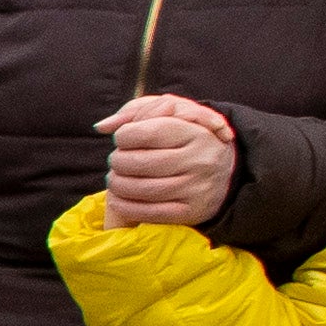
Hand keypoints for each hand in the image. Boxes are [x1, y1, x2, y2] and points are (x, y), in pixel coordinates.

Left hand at [95, 93, 238, 227]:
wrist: (223, 172)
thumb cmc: (184, 139)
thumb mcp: (170, 116)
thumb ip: (135, 112)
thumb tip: (102, 127)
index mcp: (197, 133)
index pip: (149, 132)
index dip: (125, 135)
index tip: (122, 138)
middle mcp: (200, 160)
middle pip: (141, 163)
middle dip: (118, 161)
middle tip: (116, 161)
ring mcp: (197, 188)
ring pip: (142, 189)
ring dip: (117, 185)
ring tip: (115, 179)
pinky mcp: (191, 211)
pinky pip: (151, 213)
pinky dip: (126, 206)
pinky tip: (118, 199)